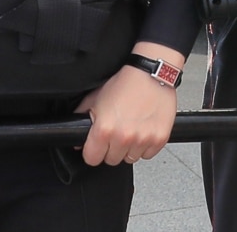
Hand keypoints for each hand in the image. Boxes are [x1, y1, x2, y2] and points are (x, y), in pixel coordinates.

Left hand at [75, 45, 179, 165]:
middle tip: (115, 133)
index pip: (92, 159)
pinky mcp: (159, 139)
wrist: (150, 74)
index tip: (96, 147)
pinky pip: (148, 155)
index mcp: (104, 129)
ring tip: (130, 129)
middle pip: (111, 160)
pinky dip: (145, 146)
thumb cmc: (124, 83)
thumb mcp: (95, 98)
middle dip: (111, 149)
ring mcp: (143, 140)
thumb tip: (77, 139)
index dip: (92, 152)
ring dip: (128, 148)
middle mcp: (123, 137)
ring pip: (130, 159)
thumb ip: (82, 118)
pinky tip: (142, 130)